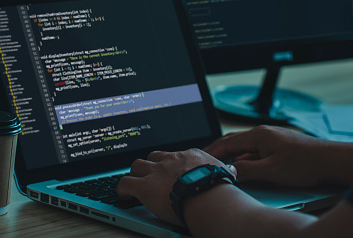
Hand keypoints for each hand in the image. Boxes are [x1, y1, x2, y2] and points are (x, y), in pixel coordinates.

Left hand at [116, 148, 233, 226]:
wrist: (208, 196)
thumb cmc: (218, 187)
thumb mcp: (224, 171)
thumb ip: (224, 168)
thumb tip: (230, 170)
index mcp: (188, 155)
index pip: (174, 156)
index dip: (170, 165)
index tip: (170, 172)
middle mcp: (170, 160)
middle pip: (153, 156)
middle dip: (151, 165)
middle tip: (150, 176)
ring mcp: (156, 172)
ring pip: (136, 165)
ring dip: (135, 174)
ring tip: (135, 183)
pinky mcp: (145, 187)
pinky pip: (124, 183)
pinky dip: (122, 189)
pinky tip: (123, 195)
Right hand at [205, 125, 330, 187]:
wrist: (330, 160)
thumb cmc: (305, 163)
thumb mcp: (271, 171)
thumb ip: (247, 170)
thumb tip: (230, 171)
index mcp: (258, 135)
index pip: (226, 142)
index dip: (212, 152)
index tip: (201, 159)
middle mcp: (263, 132)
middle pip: (233, 141)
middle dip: (219, 152)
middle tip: (208, 163)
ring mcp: (271, 138)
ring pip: (245, 147)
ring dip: (233, 156)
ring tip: (224, 167)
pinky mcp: (278, 145)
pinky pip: (255, 150)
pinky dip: (246, 158)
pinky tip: (246, 168)